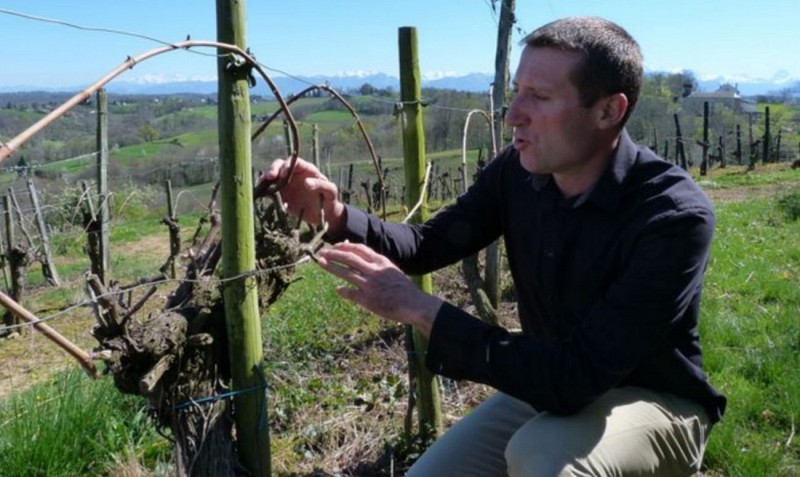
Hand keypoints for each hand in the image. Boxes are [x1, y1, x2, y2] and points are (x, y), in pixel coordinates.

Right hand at [261, 157, 344, 233]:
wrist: (325, 216)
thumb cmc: (329, 200)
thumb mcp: (331, 192)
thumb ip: (322, 185)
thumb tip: (307, 182)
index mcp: (307, 170)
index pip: (295, 162)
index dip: (288, 165)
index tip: (284, 173)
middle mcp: (294, 174)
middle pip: (280, 166)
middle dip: (274, 169)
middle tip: (270, 177)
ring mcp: (286, 184)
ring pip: (273, 177)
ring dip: (266, 179)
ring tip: (261, 184)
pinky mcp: (281, 196)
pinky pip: (270, 191)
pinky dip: (264, 191)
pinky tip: (261, 194)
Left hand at [317, 242, 441, 336]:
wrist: (414, 304)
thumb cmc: (404, 289)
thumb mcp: (392, 271)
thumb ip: (378, 266)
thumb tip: (363, 264)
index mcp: (381, 261)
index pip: (359, 249)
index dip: (345, 246)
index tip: (335, 246)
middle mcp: (374, 270)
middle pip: (349, 257)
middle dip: (334, 254)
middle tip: (323, 252)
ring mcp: (370, 284)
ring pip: (346, 272)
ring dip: (332, 267)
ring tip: (321, 263)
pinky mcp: (368, 299)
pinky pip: (350, 293)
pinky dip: (342, 291)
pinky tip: (337, 289)